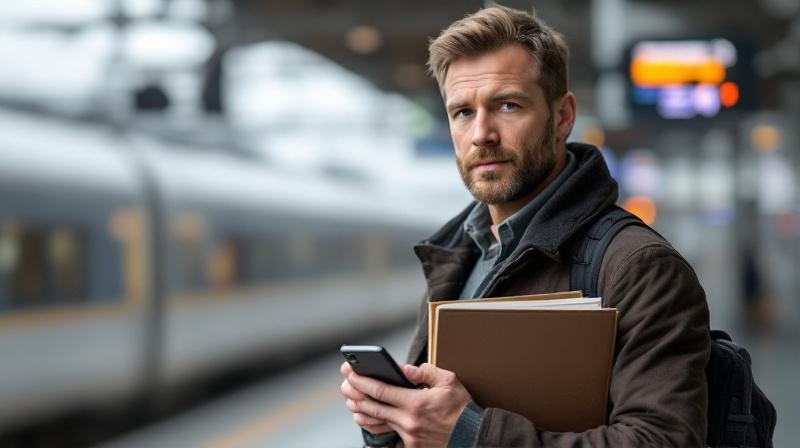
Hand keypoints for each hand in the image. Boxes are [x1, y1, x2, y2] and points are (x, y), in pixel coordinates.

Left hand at [346, 363, 471, 447]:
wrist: (472, 435)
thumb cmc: (461, 408)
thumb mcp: (448, 381)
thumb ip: (424, 372)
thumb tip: (404, 369)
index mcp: (416, 402)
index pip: (381, 391)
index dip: (362, 381)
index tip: (351, 374)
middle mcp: (409, 421)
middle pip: (373, 408)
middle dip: (355, 395)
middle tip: (346, 386)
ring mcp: (409, 436)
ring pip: (377, 423)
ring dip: (362, 412)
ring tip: (353, 402)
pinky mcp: (411, 446)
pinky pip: (389, 434)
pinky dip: (377, 425)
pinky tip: (369, 418)